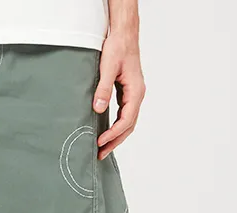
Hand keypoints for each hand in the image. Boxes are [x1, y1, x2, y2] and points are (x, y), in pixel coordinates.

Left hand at [93, 34, 145, 158]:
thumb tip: (98, 109)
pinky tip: (106, 132)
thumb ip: (104, 89)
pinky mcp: (128, 93)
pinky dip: (116, 126)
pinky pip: (124, 115)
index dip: (113, 134)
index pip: (126, 120)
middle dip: (115, 142)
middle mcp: (137, 95)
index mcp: (135, 91)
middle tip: (100, 154)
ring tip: (103, 149)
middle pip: (128, 126)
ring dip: (116, 137)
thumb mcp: (108, 67)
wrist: (124, 34)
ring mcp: (134, 95)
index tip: (100, 142)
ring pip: (127, 122)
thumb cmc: (118, 47)